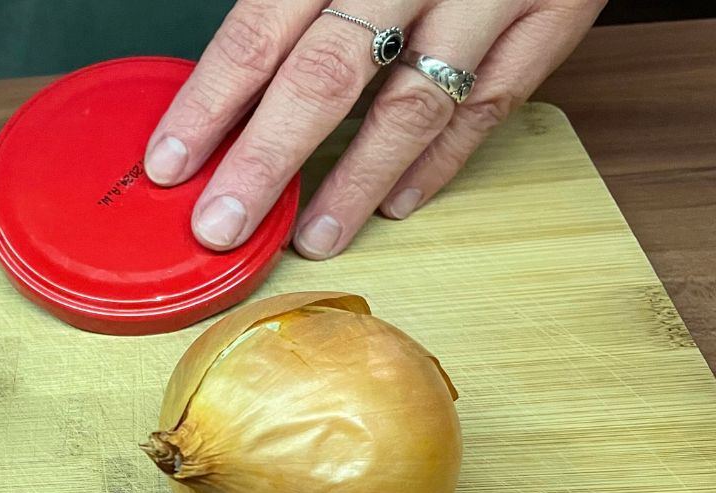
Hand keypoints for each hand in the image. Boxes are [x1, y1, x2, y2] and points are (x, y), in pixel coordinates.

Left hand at [145, 0, 603, 256]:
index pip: (260, 30)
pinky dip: (440, 163)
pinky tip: (395, 203)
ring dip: (356, 181)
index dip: (212, 103)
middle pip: (326, 77)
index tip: (172, 162)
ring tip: (313, 235)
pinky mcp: (555, 14)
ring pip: (412, 106)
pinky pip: (489, 105)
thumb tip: (224, 73)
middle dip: (267, 161)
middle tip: (223, 224)